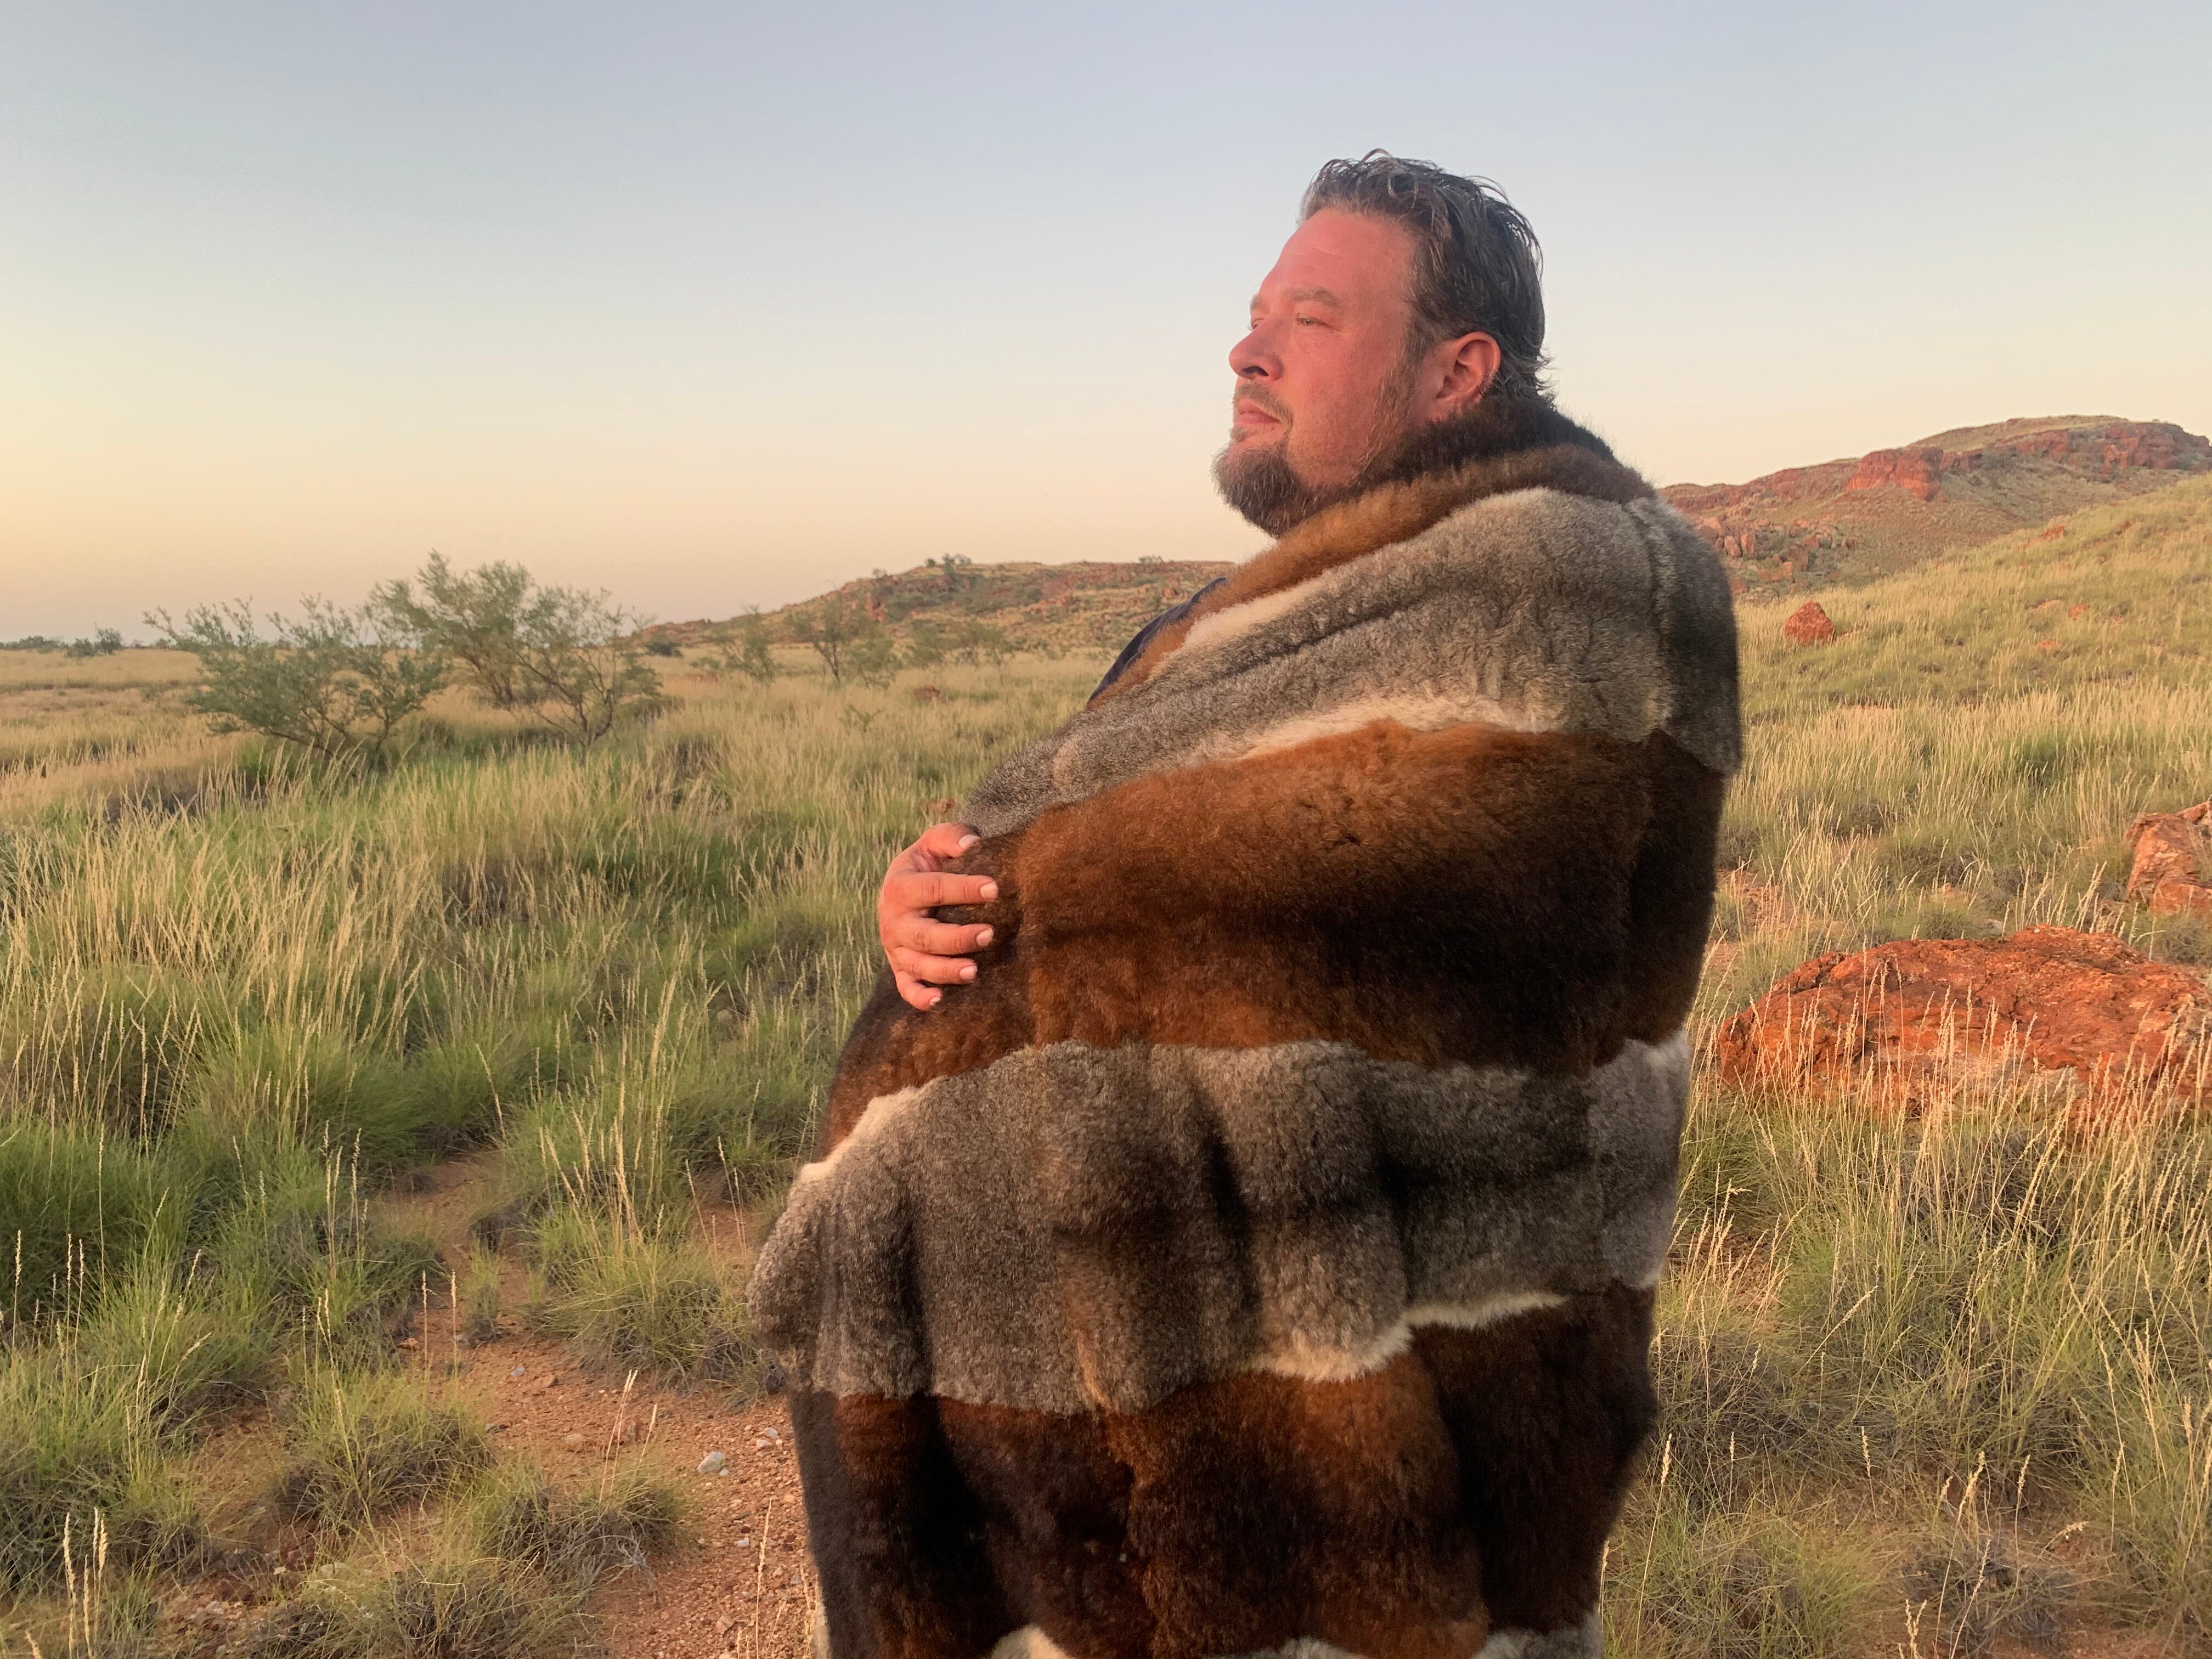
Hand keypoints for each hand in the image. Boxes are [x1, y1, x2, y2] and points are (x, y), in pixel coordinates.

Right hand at [878, 822, 999, 1010]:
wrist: (903, 888)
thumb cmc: (928, 864)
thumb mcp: (934, 843)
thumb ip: (951, 836)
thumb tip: (971, 844)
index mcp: (900, 886)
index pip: (934, 889)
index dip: (964, 889)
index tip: (994, 889)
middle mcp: (894, 921)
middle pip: (924, 935)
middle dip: (957, 937)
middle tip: (990, 934)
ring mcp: (896, 948)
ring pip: (917, 965)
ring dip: (945, 971)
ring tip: (975, 971)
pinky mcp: (900, 968)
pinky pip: (906, 988)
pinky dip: (919, 997)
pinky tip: (939, 1001)